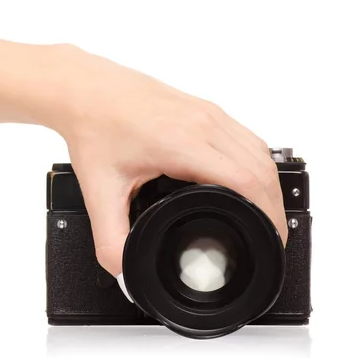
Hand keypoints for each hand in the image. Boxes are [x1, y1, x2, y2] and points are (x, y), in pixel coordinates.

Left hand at [44, 46, 286, 276]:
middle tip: (268, 234)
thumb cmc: (93, 127)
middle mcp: (202, 123)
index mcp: (182, 142)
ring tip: (261, 211)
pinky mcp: (202, 108)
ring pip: (258, 149)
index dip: (266, 214)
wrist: (84, 89)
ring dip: (266, 182)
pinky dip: (254, 162)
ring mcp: (206, 112)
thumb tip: (122, 268)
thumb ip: (110, 236)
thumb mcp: (99, 190)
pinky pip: (244, 136)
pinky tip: (243, 179)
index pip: (246, 180)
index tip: (269, 238)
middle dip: (272, 205)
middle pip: (261, 167)